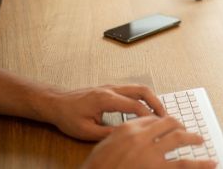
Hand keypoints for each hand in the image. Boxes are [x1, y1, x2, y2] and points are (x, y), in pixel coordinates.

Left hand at [41, 84, 165, 140]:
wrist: (56, 102)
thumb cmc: (68, 116)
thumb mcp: (86, 131)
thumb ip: (108, 133)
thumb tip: (127, 136)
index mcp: (106, 98)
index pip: (135, 106)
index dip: (149, 116)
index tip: (159, 125)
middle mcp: (111, 89)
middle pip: (142, 90)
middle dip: (157, 102)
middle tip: (166, 116)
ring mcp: (112, 87)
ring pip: (139, 88)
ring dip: (152, 99)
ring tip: (159, 113)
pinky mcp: (111, 89)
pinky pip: (133, 90)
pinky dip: (143, 98)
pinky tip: (146, 109)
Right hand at [82, 116, 215, 168]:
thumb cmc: (95, 168)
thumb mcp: (104, 146)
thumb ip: (121, 136)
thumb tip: (135, 134)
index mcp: (127, 130)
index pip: (151, 119)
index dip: (162, 122)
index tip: (168, 125)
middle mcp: (142, 138)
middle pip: (168, 124)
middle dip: (179, 126)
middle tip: (186, 131)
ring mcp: (151, 154)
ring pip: (179, 139)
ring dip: (193, 138)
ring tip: (200, 140)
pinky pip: (184, 165)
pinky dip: (200, 164)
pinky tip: (211, 163)